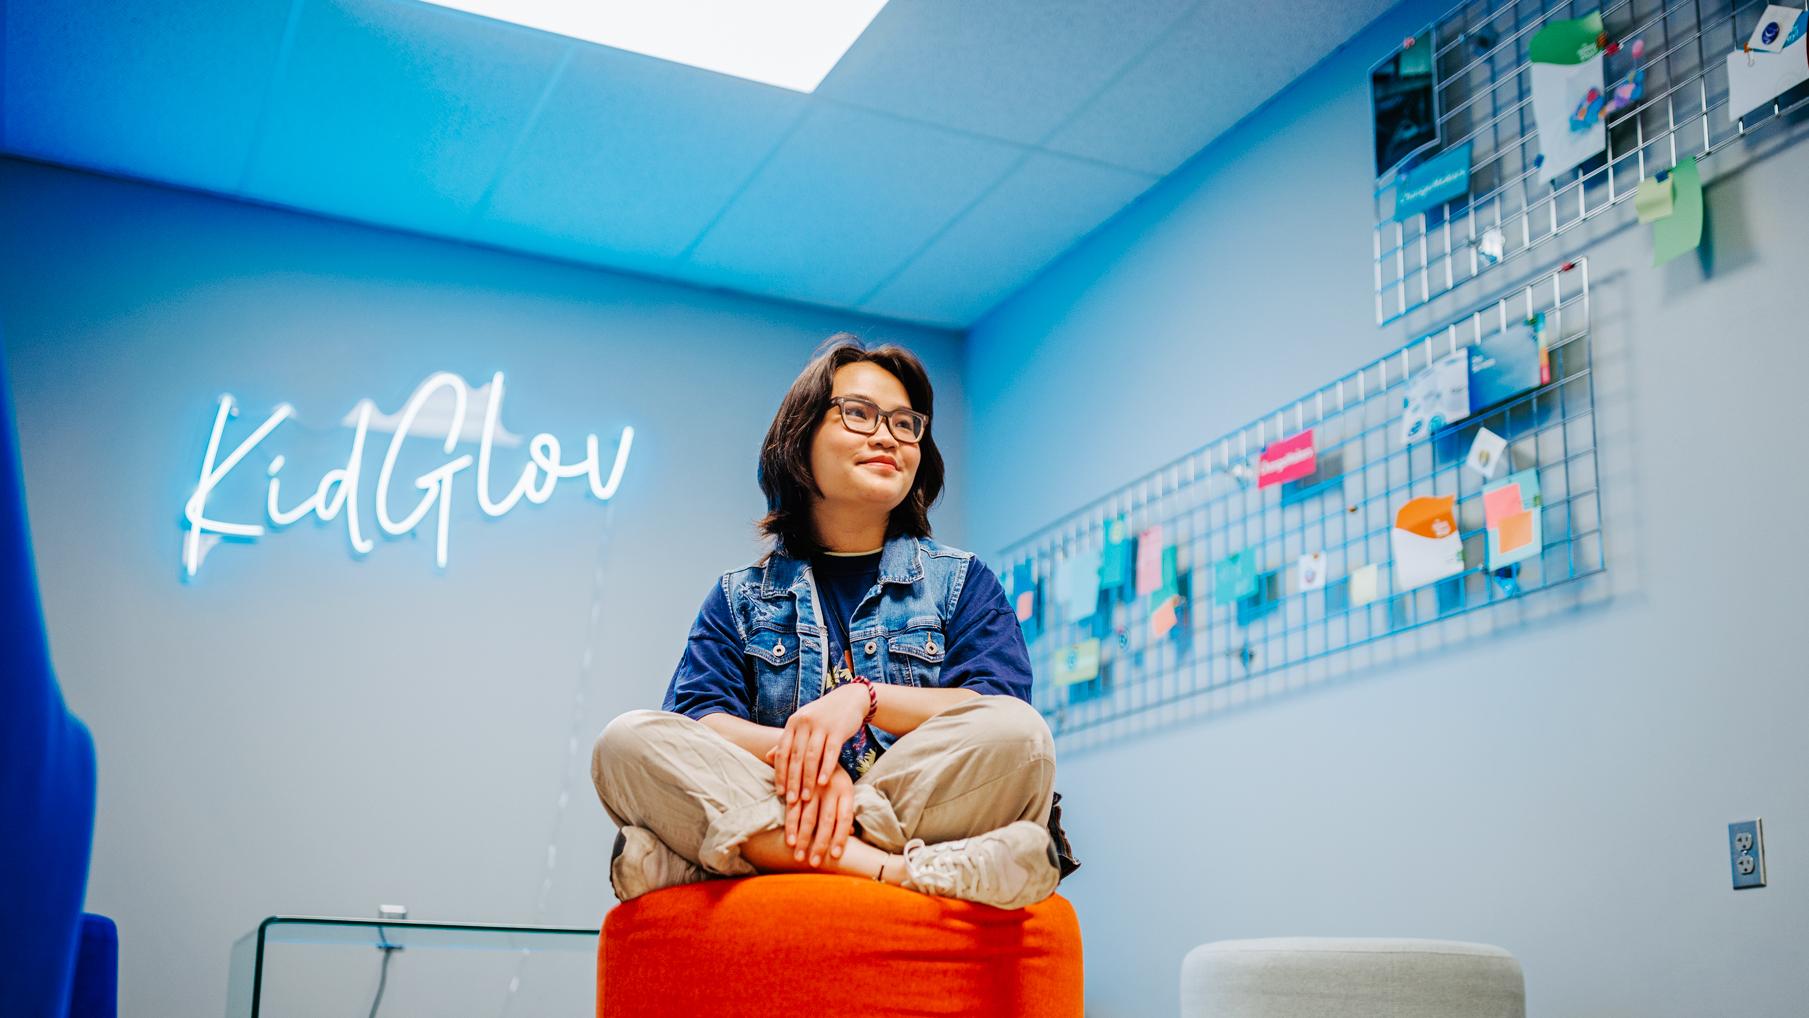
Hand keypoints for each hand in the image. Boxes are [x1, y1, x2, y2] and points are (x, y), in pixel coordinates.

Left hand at [769, 683, 866, 807]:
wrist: (849, 699)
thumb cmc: (823, 716)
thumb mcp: (803, 724)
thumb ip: (787, 740)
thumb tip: (766, 756)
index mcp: (793, 723)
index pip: (782, 752)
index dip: (780, 773)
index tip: (780, 792)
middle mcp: (804, 723)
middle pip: (795, 757)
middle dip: (792, 781)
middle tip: (791, 800)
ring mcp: (821, 725)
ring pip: (811, 757)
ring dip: (808, 779)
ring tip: (806, 797)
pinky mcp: (838, 730)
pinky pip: (830, 752)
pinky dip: (826, 769)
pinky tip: (823, 783)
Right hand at [775, 765, 853, 866]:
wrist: (819, 745)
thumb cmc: (835, 777)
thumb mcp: (846, 790)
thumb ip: (846, 810)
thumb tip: (852, 832)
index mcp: (846, 790)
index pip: (845, 818)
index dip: (840, 837)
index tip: (834, 856)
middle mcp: (831, 789)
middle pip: (826, 821)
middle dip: (819, 843)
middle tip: (813, 862)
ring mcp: (813, 787)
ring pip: (808, 816)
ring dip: (803, 838)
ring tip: (798, 855)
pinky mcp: (799, 785)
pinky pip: (794, 807)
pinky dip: (791, 824)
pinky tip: (790, 839)